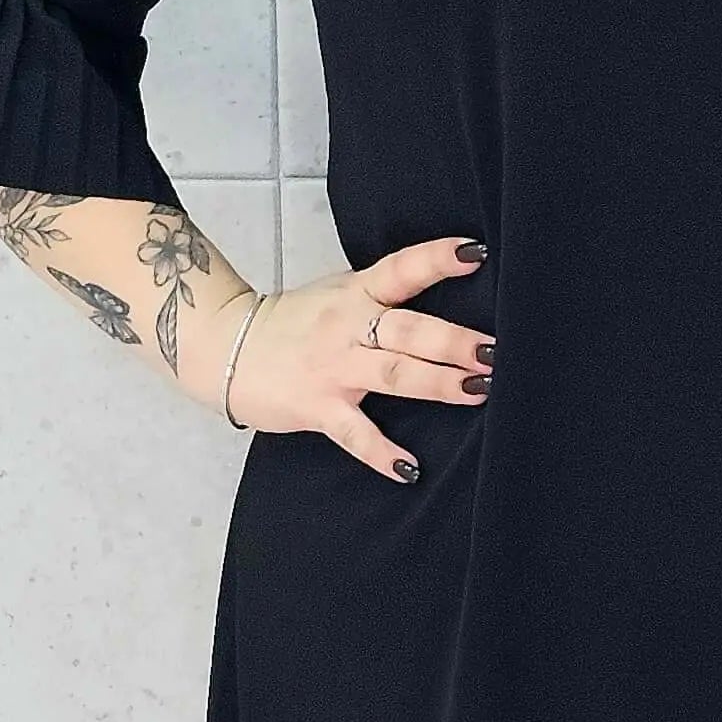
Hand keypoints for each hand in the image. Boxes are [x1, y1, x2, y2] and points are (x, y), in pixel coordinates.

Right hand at [221, 232, 493, 480]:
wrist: (227, 347)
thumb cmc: (295, 323)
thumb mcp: (338, 293)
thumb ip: (384, 294)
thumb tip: (442, 287)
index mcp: (357, 294)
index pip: (401, 269)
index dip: (436, 259)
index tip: (474, 252)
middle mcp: (349, 327)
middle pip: (408, 330)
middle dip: (453, 341)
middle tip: (495, 351)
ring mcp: (334, 369)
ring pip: (394, 375)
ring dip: (439, 384)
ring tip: (478, 391)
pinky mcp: (318, 407)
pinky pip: (355, 433)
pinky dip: (382, 454)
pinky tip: (410, 469)